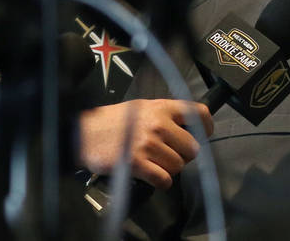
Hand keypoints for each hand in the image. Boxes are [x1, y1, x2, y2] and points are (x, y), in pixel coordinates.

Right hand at [77, 99, 213, 188]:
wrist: (83, 133)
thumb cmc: (112, 121)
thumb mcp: (143, 107)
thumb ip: (166, 115)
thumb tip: (189, 127)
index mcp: (162, 107)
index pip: (199, 113)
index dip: (205, 128)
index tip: (203, 135)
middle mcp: (158, 124)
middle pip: (193, 147)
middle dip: (184, 155)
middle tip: (171, 155)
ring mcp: (148, 144)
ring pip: (179, 165)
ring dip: (170, 169)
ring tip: (157, 164)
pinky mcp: (137, 163)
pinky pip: (164, 179)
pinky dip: (162, 182)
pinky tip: (154, 177)